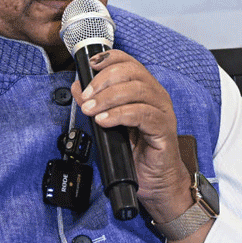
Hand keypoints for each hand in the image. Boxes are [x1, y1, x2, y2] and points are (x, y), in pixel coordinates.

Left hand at [71, 50, 210, 242]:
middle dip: (103, 81)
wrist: (157, 183)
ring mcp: (163, 112)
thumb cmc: (137, 154)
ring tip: (91, 111)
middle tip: (86, 97)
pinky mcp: (164, 130)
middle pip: (132, 72)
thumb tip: (78, 87)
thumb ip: (96, 105)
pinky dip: (120, 115)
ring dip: (108, 98)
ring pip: (137, 90)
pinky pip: (142, 114)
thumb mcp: (111, 125)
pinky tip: (105, 121)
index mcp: (145, 90)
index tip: (89, 66)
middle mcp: (156, 96)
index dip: (108, 59)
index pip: (129, 62)